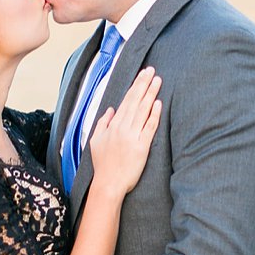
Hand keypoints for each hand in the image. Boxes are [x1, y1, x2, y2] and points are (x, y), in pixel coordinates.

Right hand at [86, 67, 161, 200]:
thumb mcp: (95, 141)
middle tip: (152, 70)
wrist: (108, 183)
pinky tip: (158, 103)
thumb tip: (110, 109)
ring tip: (157, 81)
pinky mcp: (142, 146)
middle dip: (144, 84)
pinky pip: (149, 127)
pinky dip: (154, 114)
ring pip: (143, 110)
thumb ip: (102, 123)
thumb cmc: (103, 164)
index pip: (126, 101)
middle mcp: (122, 128)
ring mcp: (132, 136)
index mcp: (113, 125)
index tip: (142, 75)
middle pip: (135, 101)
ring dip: (150, 94)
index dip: (135, 86)